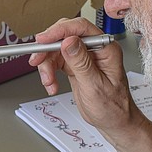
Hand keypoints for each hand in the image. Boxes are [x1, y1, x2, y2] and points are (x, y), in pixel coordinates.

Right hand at [31, 17, 151, 151]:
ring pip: (57, 49)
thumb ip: (81, 63)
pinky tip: (51, 84)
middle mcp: (95, 49)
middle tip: (37, 60)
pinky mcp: (75, 65)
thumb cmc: (113, 108)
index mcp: (106, 49)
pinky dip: (49, 72)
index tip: (44, 40)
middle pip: (65, 36)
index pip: (81, 29)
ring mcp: (84, 57)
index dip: (60, 31)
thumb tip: (69, 42)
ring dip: (47, 65)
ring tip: (48, 81)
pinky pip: (56, 61)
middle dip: (49, 48)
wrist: (114, 122)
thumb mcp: (95, 87)